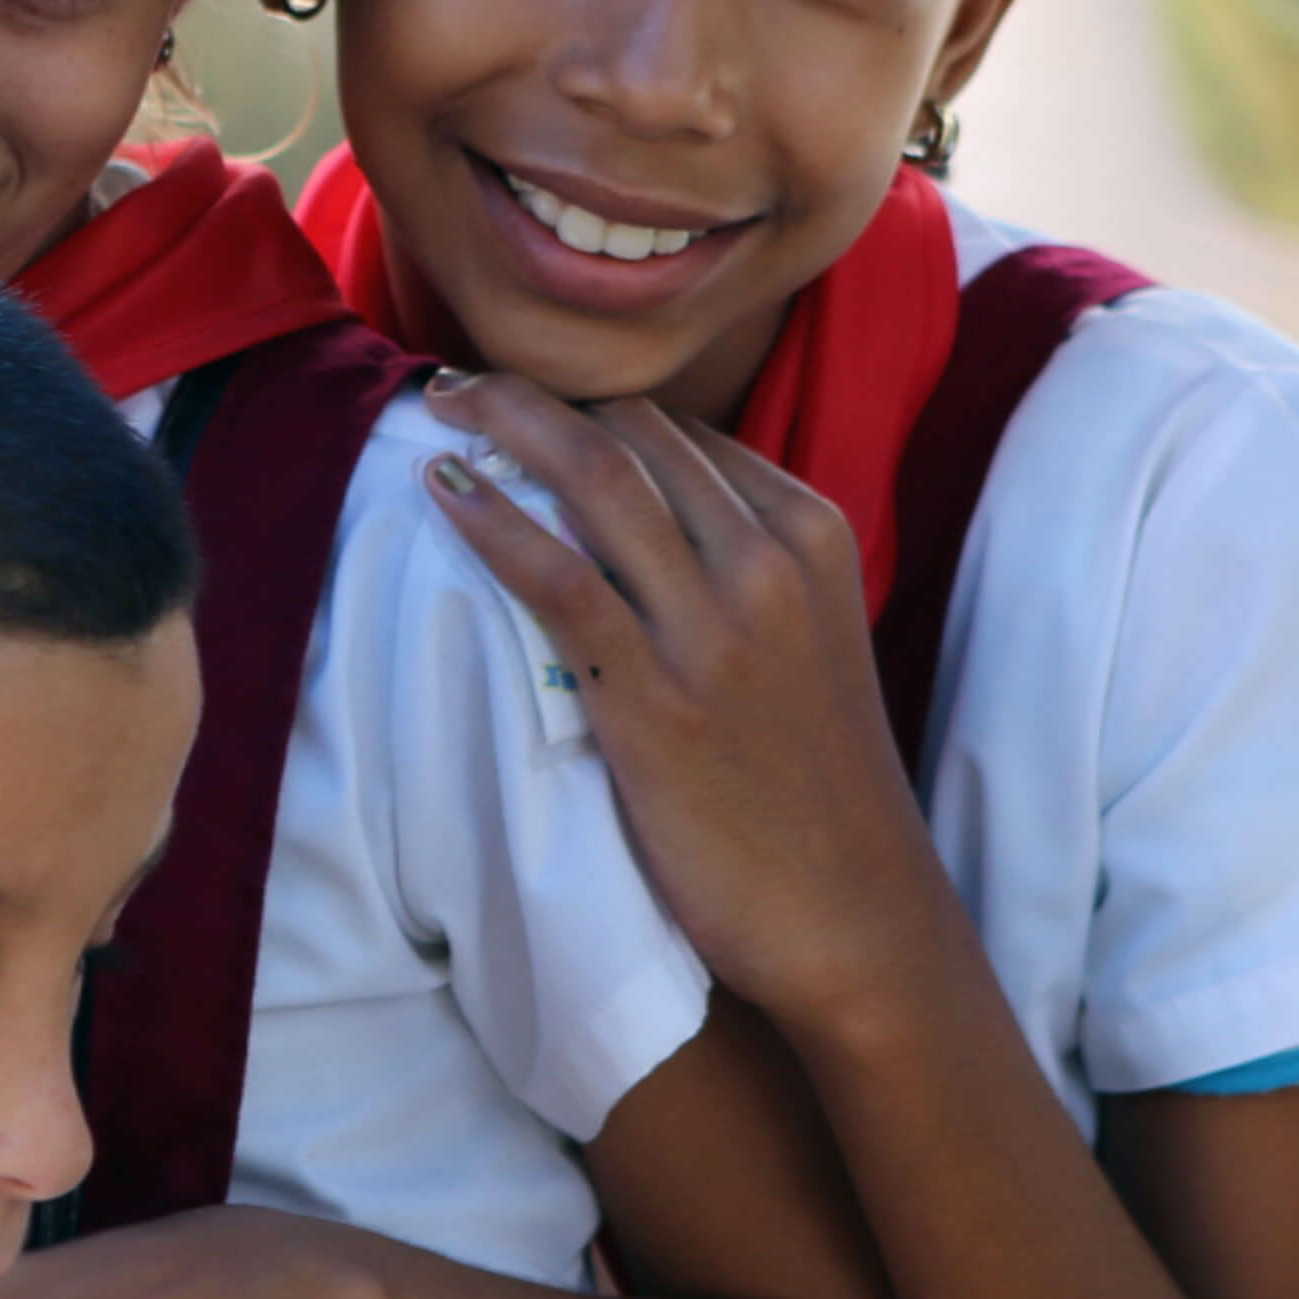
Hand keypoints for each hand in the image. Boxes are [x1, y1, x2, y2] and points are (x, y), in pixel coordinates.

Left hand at [413, 372, 968, 1026]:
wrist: (856, 914)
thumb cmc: (814, 788)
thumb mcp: (808, 643)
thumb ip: (743, 571)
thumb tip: (638, 519)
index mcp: (811, 535)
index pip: (683, 431)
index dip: (596, 404)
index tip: (529, 397)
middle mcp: (768, 562)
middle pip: (634, 432)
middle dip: (540, 393)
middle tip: (466, 383)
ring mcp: (713, 628)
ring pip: (594, 475)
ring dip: (505, 422)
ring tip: (444, 402)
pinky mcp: (654, 699)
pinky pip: (556, 576)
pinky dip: (491, 518)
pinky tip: (442, 488)